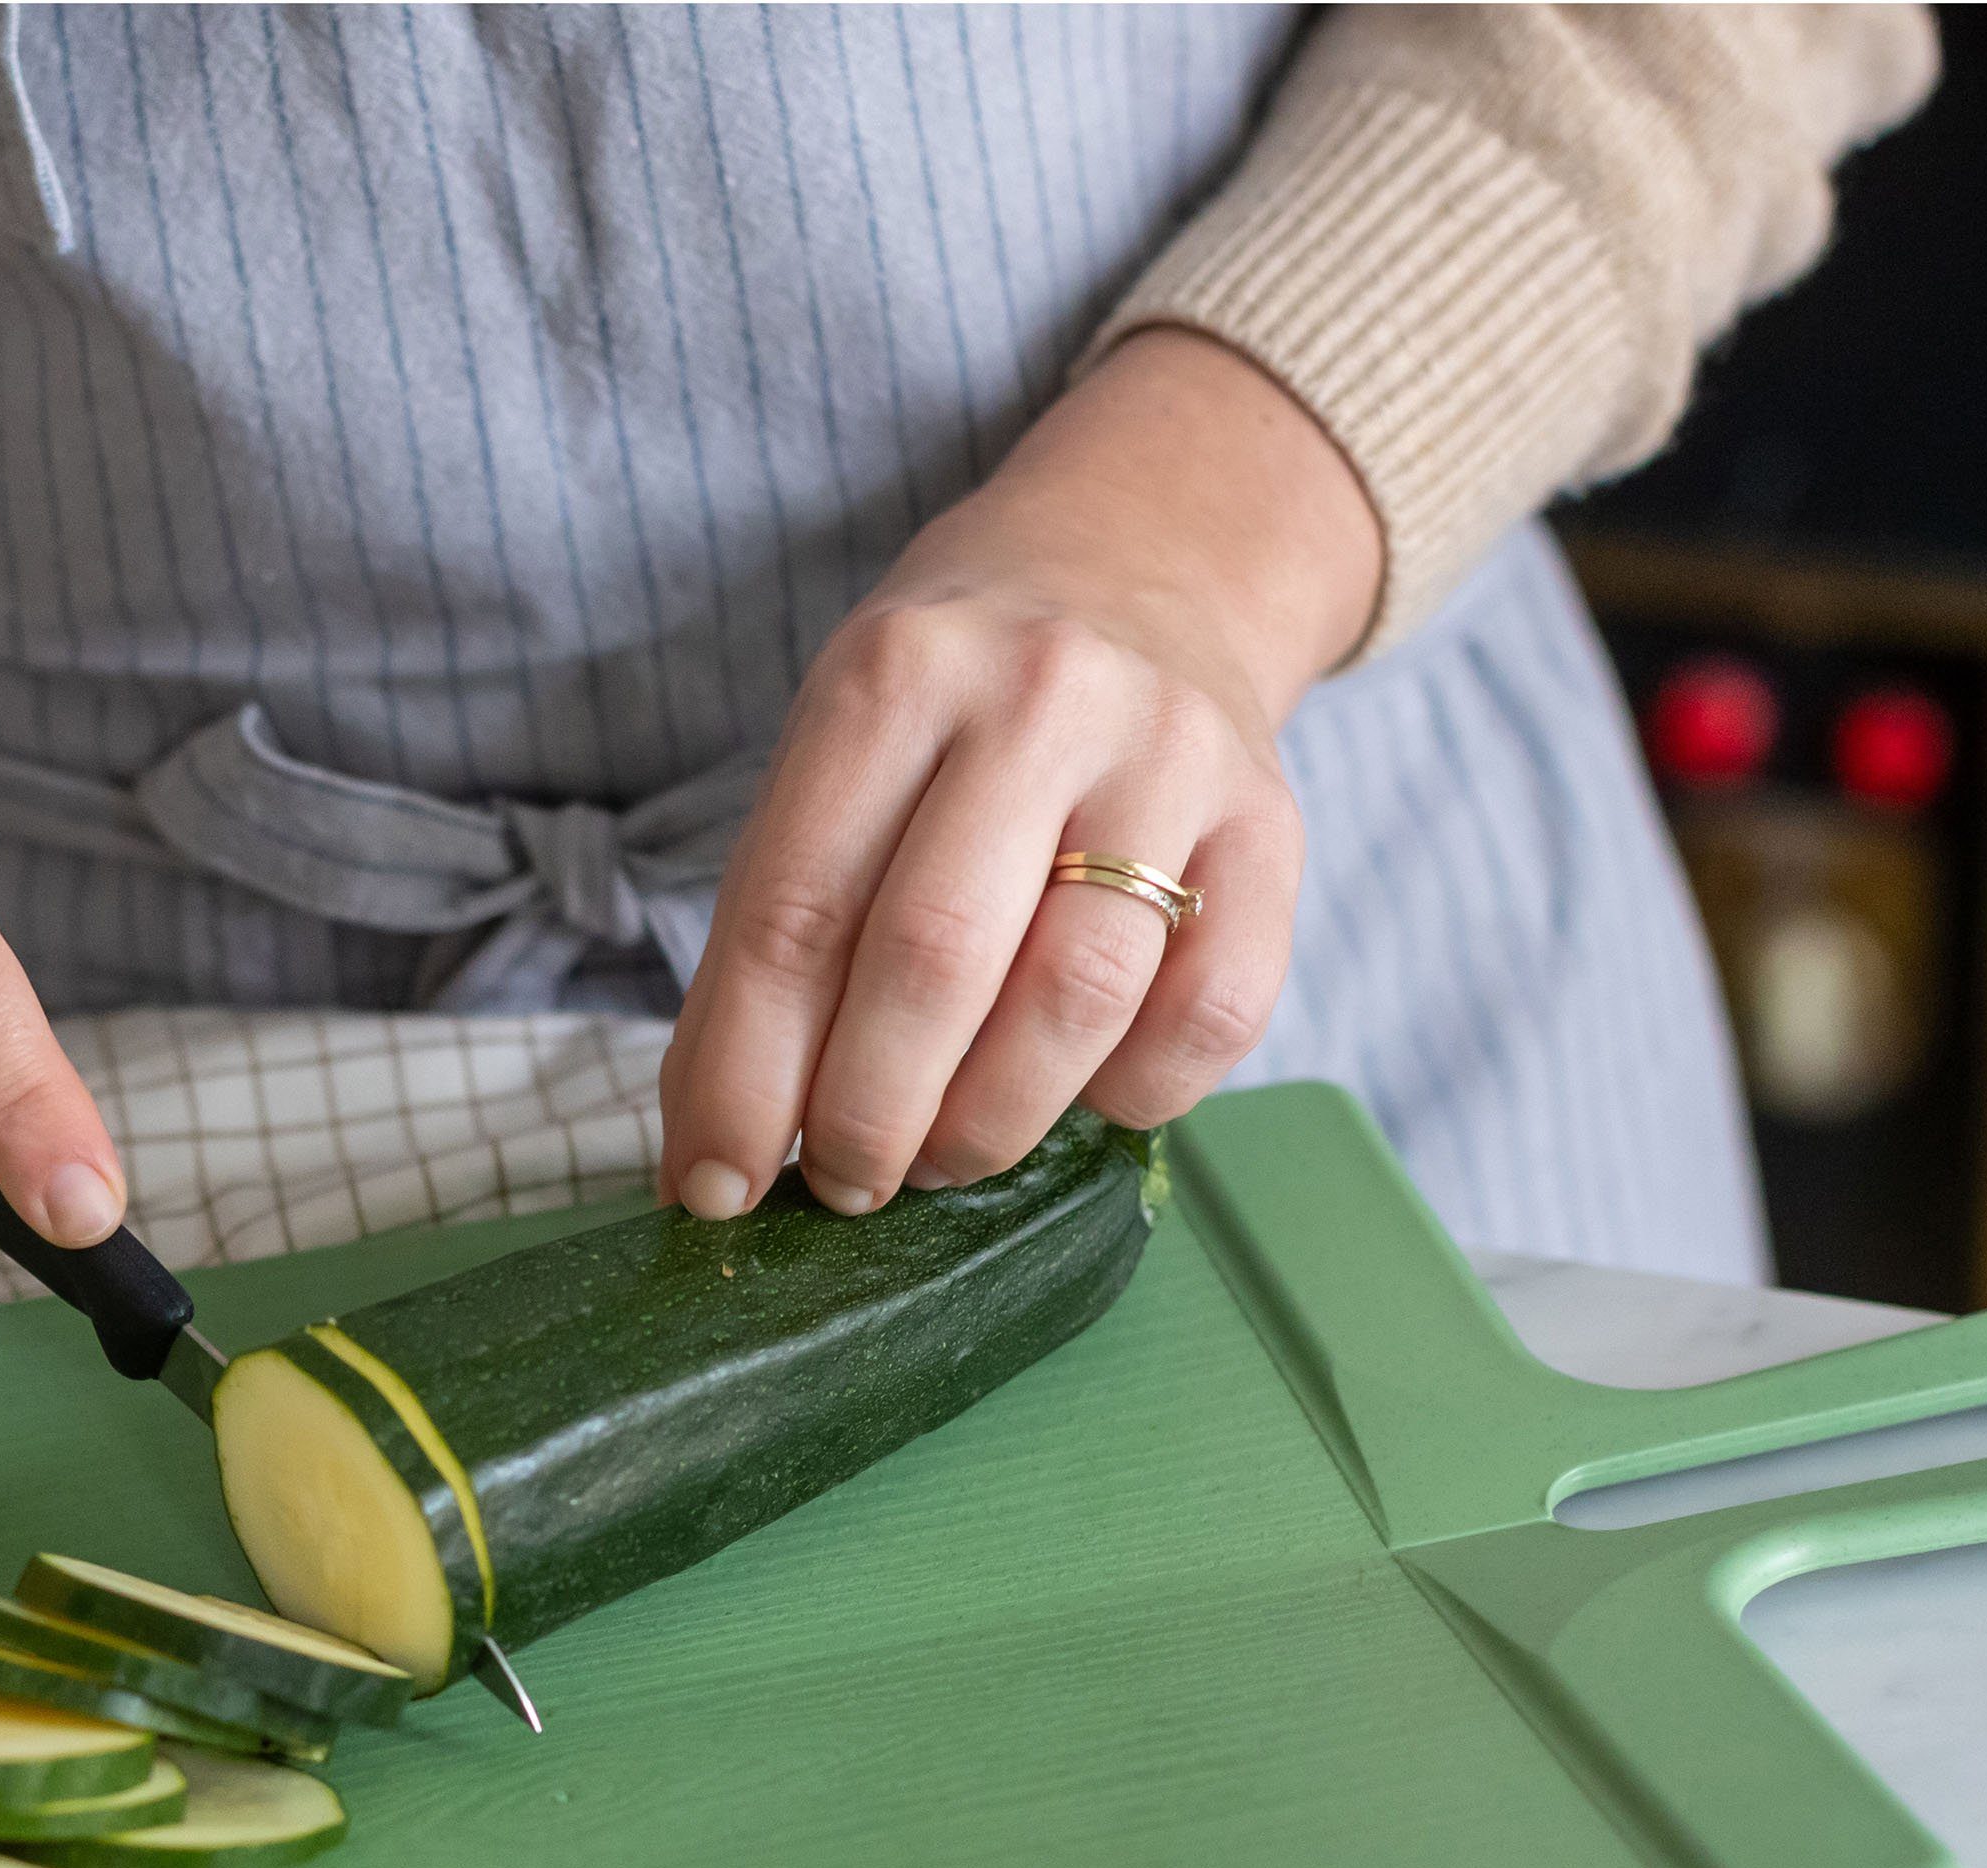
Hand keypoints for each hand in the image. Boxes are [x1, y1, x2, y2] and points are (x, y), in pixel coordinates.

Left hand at [658, 326, 1382, 1217]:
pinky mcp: (1272, 829)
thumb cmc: (960, 698)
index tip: (714, 1186)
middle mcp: (1039, 696)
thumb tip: (723, 1146)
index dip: (744, 1076)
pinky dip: (1132, 1093)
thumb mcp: (843, 750)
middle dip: (867, 1116)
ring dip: (988, 1124)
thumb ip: (785, 923)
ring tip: (940, 1156)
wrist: (1148, 561)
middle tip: (844, 1182)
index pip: (795, 910)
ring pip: (1076, 999)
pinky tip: (1081, 1092)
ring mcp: (1170, 758)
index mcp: (895, 673)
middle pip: (934, 958)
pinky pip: (1211, 1016)